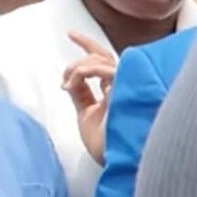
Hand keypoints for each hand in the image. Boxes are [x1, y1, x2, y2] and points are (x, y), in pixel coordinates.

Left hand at [62, 31, 116, 164]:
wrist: (120, 162)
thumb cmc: (109, 146)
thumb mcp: (87, 116)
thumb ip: (81, 96)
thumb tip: (69, 81)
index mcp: (119, 92)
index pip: (105, 63)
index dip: (89, 46)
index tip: (70, 34)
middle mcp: (127, 87)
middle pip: (105, 57)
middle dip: (83, 50)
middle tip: (67, 62)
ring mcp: (129, 87)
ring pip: (103, 60)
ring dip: (79, 67)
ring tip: (67, 83)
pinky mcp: (129, 89)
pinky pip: (107, 69)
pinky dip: (86, 70)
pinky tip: (74, 80)